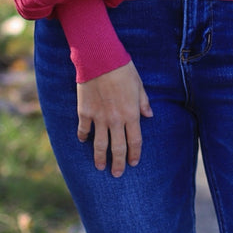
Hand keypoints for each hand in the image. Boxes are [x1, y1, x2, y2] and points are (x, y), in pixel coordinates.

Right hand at [76, 61, 152, 176]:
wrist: (100, 59)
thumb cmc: (122, 68)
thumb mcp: (139, 84)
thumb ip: (143, 102)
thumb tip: (149, 115)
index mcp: (131, 114)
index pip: (135, 141)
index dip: (134, 154)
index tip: (133, 163)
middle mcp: (116, 120)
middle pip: (118, 148)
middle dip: (118, 163)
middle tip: (116, 174)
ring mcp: (99, 118)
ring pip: (100, 145)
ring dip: (100, 158)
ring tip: (99, 166)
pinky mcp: (85, 112)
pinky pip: (83, 129)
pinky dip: (83, 136)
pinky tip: (83, 141)